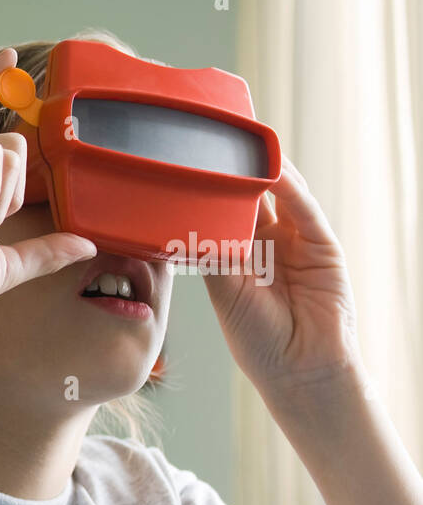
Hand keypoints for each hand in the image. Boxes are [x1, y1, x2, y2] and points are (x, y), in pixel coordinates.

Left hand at [203, 154, 363, 399]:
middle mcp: (263, 243)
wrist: (299, 367)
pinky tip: (275, 170)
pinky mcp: (320, 244)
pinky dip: (290, 188)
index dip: (204, 189)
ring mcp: (293, 241)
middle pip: (246, 196)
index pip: (217, 211)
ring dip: (262, 171)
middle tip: (214, 138)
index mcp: (234, 255)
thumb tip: (187, 217)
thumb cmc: (256, 338)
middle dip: (232, 170)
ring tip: (243, 143)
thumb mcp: (225, 291)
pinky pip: (303, 209)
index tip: (183, 162)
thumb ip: (214, 251)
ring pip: (276, 196)